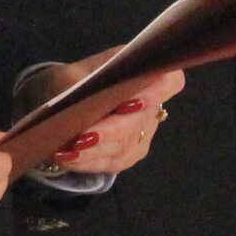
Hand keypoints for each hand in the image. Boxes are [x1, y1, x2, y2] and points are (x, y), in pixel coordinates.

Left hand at [40, 53, 184, 174]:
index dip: (156, 93)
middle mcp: (151, 105)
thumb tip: (83, 99)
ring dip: (95, 151)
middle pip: (139, 121)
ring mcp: (144, 132)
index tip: (134, 102)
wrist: (68, 100)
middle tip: (83, 138)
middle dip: (110, 131)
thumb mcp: (74, 74)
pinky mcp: (131, 154)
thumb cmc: (77, 80)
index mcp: (145, 74)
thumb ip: (83, 84)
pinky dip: (90, 162)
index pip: (168, 82)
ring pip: (125, 146)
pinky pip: (114, 162)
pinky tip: (69, 160)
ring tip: (69, 151)